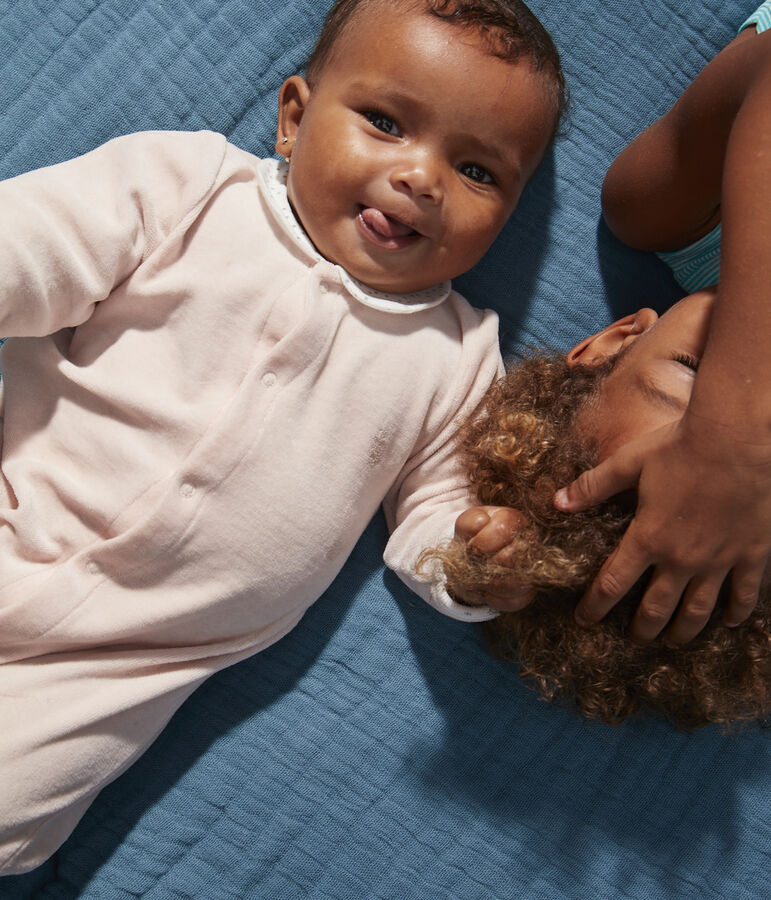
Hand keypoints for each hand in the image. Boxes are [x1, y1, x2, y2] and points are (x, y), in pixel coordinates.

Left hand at [452, 505, 534, 610]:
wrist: (471, 562)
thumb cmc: (470, 539)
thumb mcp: (464, 526)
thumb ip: (469, 522)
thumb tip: (482, 523)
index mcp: (512, 519)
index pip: (503, 530)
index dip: (481, 543)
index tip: (470, 549)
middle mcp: (528, 541)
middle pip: (510, 559)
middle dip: (484, 565)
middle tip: (474, 564)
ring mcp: (531, 567)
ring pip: (516, 583)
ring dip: (490, 583)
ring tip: (480, 578)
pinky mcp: (529, 590)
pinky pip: (515, 600)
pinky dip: (494, 598)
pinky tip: (487, 589)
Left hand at [555, 417, 770, 643]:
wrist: (738, 438)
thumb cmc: (680, 447)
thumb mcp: (628, 463)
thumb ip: (592, 487)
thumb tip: (557, 502)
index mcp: (648, 538)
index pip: (612, 584)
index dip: (595, 607)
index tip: (584, 620)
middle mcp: (682, 559)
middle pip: (656, 608)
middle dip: (642, 628)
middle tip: (636, 638)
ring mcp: (719, 560)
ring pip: (698, 610)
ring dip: (684, 631)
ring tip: (674, 643)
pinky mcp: (752, 554)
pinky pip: (743, 594)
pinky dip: (735, 612)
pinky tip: (728, 622)